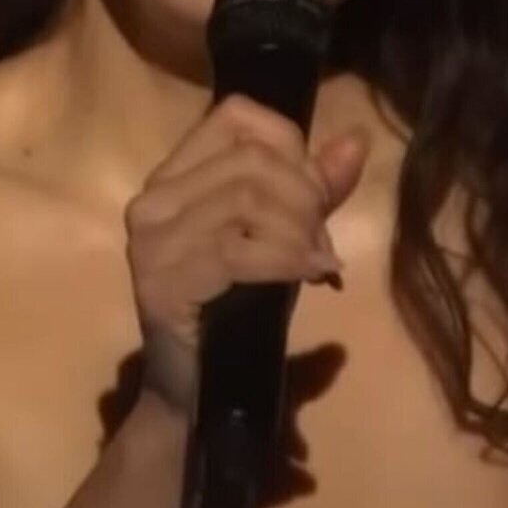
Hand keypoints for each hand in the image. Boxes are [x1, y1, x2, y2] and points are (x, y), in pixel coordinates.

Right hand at [122, 94, 372, 417]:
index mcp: (174, 175)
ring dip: (300, 232)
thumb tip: (356, 141)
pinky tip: (309, 277)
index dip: (290, 146)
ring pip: (248, 197)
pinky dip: (288, 259)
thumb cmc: (236, 311)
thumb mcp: (281, 238)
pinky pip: (239, 248)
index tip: (313, 196)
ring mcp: (151, 239)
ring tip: (315, 265)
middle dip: (305, 198)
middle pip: (252, 159)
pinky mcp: (163, 279)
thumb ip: (313, 190)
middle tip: (322, 246)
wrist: (192, 391)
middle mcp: (154, 197)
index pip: (237, 115)